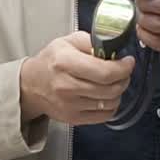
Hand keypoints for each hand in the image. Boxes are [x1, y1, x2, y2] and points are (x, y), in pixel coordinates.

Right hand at [19, 31, 133, 124]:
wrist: (32, 84)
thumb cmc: (52, 60)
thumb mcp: (69, 41)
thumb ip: (93, 42)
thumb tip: (115, 49)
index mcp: (65, 62)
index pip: (105, 71)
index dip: (123, 68)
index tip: (128, 62)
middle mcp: (66, 86)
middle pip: (110, 89)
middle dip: (124, 78)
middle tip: (124, 71)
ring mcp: (69, 105)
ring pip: (110, 103)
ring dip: (119, 92)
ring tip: (114, 82)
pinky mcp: (73, 118)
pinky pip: (104, 116)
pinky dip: (111, 105)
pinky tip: (107, 95)